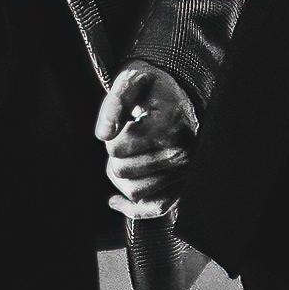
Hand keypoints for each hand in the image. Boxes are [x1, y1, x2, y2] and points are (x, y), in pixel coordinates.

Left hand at [94, 62, 197, 220]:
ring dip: (124, 176)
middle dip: (116, 156)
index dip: (111, 137)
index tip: (124, 123)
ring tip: (133, 154)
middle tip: (127, 137)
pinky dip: (132, 208)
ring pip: (135, 192)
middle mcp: (182, 151)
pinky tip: (115, 200)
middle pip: (122, 172)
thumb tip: (104, 134)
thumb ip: (114, 102)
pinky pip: (154, 208)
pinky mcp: (182, 186)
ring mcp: (184, 171)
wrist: (179, 97)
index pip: (118, 148)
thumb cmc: (150, 89)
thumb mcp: (130, 81)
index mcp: (169, 124)